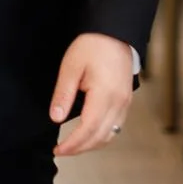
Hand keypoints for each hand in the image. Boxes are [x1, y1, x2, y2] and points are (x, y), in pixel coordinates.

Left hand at [50, 32, 134, 155]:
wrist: (115, 32)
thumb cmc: (93, 46)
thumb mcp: (71, 67)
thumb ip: (63, 95)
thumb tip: (56, 118)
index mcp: (105, 95)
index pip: (89, 129)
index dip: (73, 144)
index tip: (58, 150)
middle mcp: (119, 103)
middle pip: (101, 136)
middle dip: (80, 148)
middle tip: (62, 151)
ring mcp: (126, 103)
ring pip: (111, 134)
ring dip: (92, 144)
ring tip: (73, 146)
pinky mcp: (126, 100)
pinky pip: (116, 126)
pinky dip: (102, 135)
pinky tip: (89, 134)